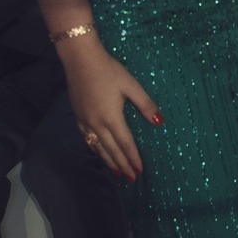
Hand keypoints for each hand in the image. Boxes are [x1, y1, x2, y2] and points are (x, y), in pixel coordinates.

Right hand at [65, 42, 159, 181]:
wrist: (80, 60)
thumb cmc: (108, 70)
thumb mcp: (131, 85)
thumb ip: (145, 105)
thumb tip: (159, 122)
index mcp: (111, 118)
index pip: (125, 144)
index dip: (133, 158)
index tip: (140, 170)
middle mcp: (96, 124)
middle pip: (112, 150)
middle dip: (122, 165)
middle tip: (131, 178)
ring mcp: (85, 121)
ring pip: (98, 147)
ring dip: (108, 161)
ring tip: (117, 172)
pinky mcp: (78, 116)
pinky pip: (87, 139)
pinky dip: (95, 150)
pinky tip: (99, 152)